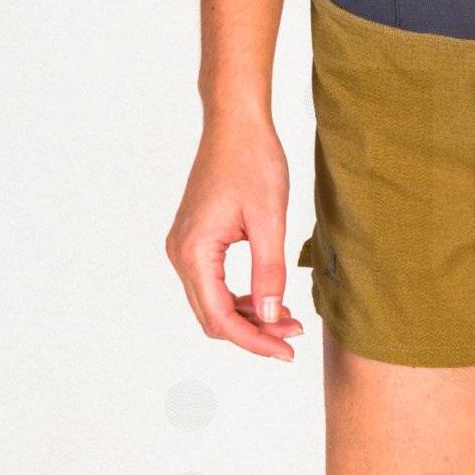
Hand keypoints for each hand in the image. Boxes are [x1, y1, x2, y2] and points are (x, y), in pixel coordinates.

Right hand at [166, 114, 302, 360]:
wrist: (236, 124)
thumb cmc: (252, 161)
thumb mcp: (270, 220)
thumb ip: (269, 272)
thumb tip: (272, 316)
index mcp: (194, 252)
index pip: (221, 317)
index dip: (255, 341)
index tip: (287, 351)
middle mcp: (181, 254)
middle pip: (214, 318)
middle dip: (254, 333)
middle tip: (293, 337)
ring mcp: (185, 248)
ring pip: (214, 304)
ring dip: (250, 318)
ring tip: (289, 320)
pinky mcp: (196, 242)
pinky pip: (215, 286)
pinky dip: (242, 299)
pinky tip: (271, 299)